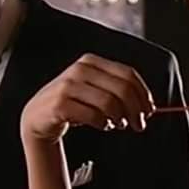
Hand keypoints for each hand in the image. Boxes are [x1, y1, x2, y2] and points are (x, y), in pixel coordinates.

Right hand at [20, 53, 154, 143]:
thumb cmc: (73, 105)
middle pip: (121, 88)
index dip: (143, 94)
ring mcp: (68, 86)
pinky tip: (102, 126)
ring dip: (119, 118)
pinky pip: (93, 116)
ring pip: (109, 103)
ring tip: (118, 125)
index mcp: (91, 62)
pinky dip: (103, 124)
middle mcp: (80, 69)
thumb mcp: (94, 91)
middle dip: (135, 109)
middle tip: (139, 125)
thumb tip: (147, 106)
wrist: (39, 117)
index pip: (127, 74)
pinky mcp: (60, 104)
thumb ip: (117, 91)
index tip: (149, 111)